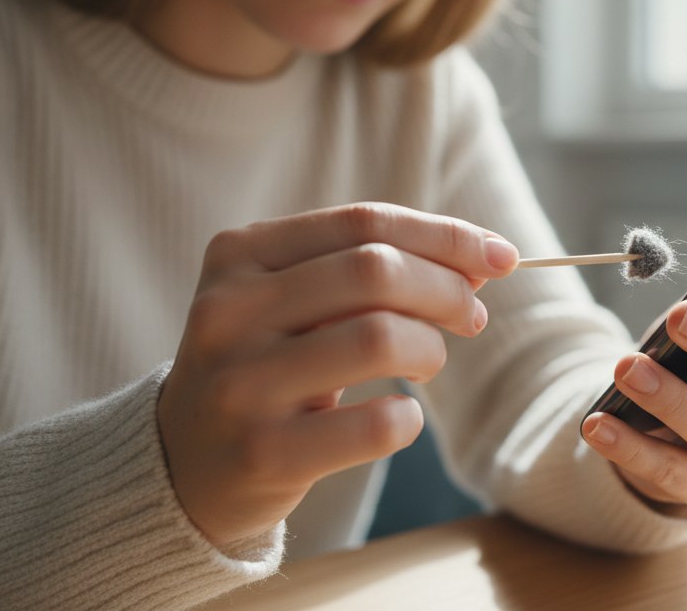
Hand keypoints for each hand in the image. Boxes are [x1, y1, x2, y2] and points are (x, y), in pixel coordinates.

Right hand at [157, 203, 517, 546]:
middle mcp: (229, 311)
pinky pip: (372, 426)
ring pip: (380, 339)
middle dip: (447, 290)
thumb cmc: (269, 363)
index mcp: (240, 254)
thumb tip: (484, 259)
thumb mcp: (296, 300)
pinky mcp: (261, 453)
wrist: (185, 463)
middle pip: (376, 271)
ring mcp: (239, 383)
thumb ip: (375, 269)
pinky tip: (402, 418)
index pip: (365, 222)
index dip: (446, 235)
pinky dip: (408, 419)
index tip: (501, 257)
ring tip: (428, 363)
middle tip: (471, 317)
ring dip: (431, 350)